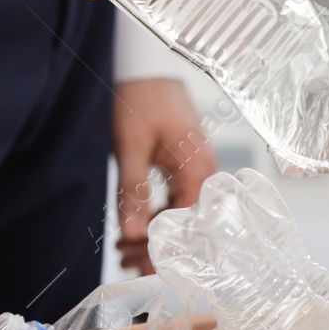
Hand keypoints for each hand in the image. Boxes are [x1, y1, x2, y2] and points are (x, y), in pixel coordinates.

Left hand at [113, 79, 216, 274]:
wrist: (144, 64)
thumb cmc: (139, 99)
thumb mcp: (130, 147)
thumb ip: (133, 192)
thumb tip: (133, 234)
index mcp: (198, 170)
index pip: (185, 225)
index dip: (161, 248)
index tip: (135, 265)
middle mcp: (204, 171)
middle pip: (186, 223)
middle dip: (157, 246)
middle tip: (125, 264)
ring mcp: (196, 166)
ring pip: (180, 212)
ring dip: (154, 231)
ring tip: (124, 249)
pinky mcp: (185, 161)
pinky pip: (176, 197)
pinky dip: (156, 213)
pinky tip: (136, 223)